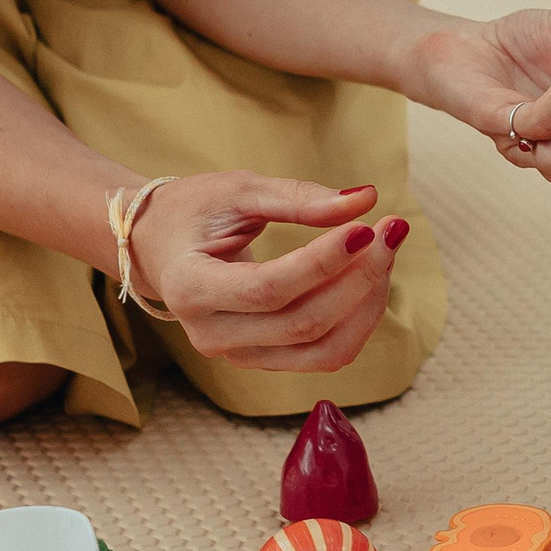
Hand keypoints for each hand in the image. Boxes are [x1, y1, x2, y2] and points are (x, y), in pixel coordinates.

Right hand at [126, 173, 404, 371]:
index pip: (268, 288)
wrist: (158, 247)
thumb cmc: (194, 211)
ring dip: (367, 302)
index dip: (324, 261)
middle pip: (302, 324)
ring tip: (386, 250)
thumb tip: (367, 198)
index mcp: (191, 288)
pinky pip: (324, 353)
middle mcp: (211, 334)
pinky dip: (358, 318)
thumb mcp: (239, 191)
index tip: (368, 225)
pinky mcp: (263, 359)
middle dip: (359, 277)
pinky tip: (371, 275)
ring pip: (322, 350)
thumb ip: (300, 197)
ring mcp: (238, 355)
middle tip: (392, 228)